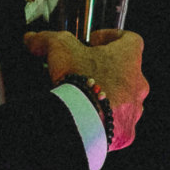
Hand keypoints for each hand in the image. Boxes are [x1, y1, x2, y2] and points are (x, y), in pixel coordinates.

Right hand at [26, 28, 147, 149]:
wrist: (81, 119)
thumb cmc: (79, 79)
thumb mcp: (59, 48)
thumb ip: (46, 39)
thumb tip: (32, 38)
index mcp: (129, 58)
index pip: (130, 39)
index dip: (112, 37)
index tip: (94, 41)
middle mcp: (137, 84)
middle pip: (127, 72)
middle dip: (106, 71)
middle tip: (84, 72)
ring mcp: (134, 110)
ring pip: (125, 100)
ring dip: (108, 97)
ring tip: (85, 98)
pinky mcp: (126, 132)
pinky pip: (118, 124)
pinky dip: (105, 121)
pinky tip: (87, 118)